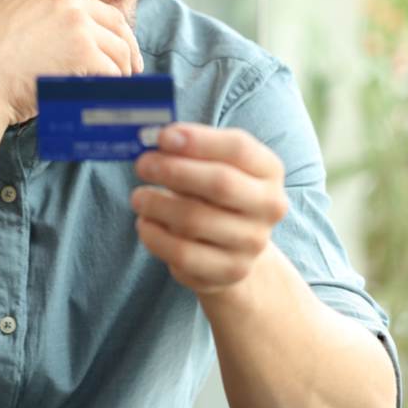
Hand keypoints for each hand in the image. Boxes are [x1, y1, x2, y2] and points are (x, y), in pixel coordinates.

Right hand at [0, 0, 157, 125]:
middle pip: (115, 21)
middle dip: (127, 46)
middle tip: (131, 67)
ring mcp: (77, 25)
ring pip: (118, 49)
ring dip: (119, 71)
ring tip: (110, 87)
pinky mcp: (85, 54)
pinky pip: (112, 71)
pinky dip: (111, 86)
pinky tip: (102, 95)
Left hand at [131, 123, 289, 294]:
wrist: (234, 247)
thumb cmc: (215, 195)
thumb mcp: (212, 166)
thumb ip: (189, 151)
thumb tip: (153, 140)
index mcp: (269, 170)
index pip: (238, 149)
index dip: (199, 140)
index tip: (162, 136)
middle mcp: (269, 206)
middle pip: (221, 184)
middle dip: (175, 171)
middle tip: (142, 165)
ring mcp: (252, 242)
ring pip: (196, 221)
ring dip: (158, 204)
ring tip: (138, 197)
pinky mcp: (229, 271)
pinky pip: (184, 254)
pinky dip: (156, 237)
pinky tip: (145, 224)